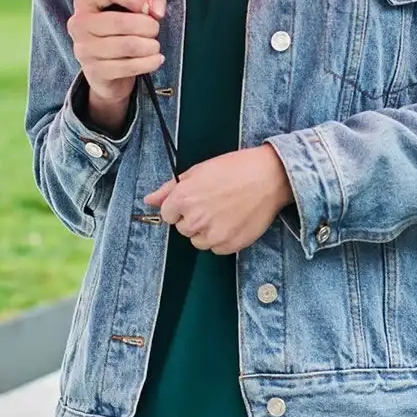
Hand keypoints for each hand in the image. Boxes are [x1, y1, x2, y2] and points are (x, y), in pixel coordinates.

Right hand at [68, 0, 167, 118]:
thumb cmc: (120, 29)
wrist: (106, 67)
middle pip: (120, 22)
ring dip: (150, 46)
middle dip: (147, 26)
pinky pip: (127, 67)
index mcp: (85, 0)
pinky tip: (154, 59)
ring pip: (127, 46)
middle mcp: (79, 23)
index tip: (147, 7)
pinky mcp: (94, 71)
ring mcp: (84, 49)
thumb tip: (156, 10)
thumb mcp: (136, 5)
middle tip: (155, 29)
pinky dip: (148, 63)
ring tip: (154, 45)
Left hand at [145, 144, 293, 255]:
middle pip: (183, 229)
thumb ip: (169, 189)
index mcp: (183, 198)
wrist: (269, 177)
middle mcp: (195, 219)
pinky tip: (233, 221)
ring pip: (198, 241)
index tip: (194, 199)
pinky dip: (222, 238)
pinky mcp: (230, 245)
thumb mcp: (198, 171)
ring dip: (206, 231)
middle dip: (192, 218)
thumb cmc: (234, 168)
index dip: (179, 206)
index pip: (167, 214)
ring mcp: (213, 235)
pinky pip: (216, 248)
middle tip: (212, 202)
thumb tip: (148, 200)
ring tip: (224, 211)